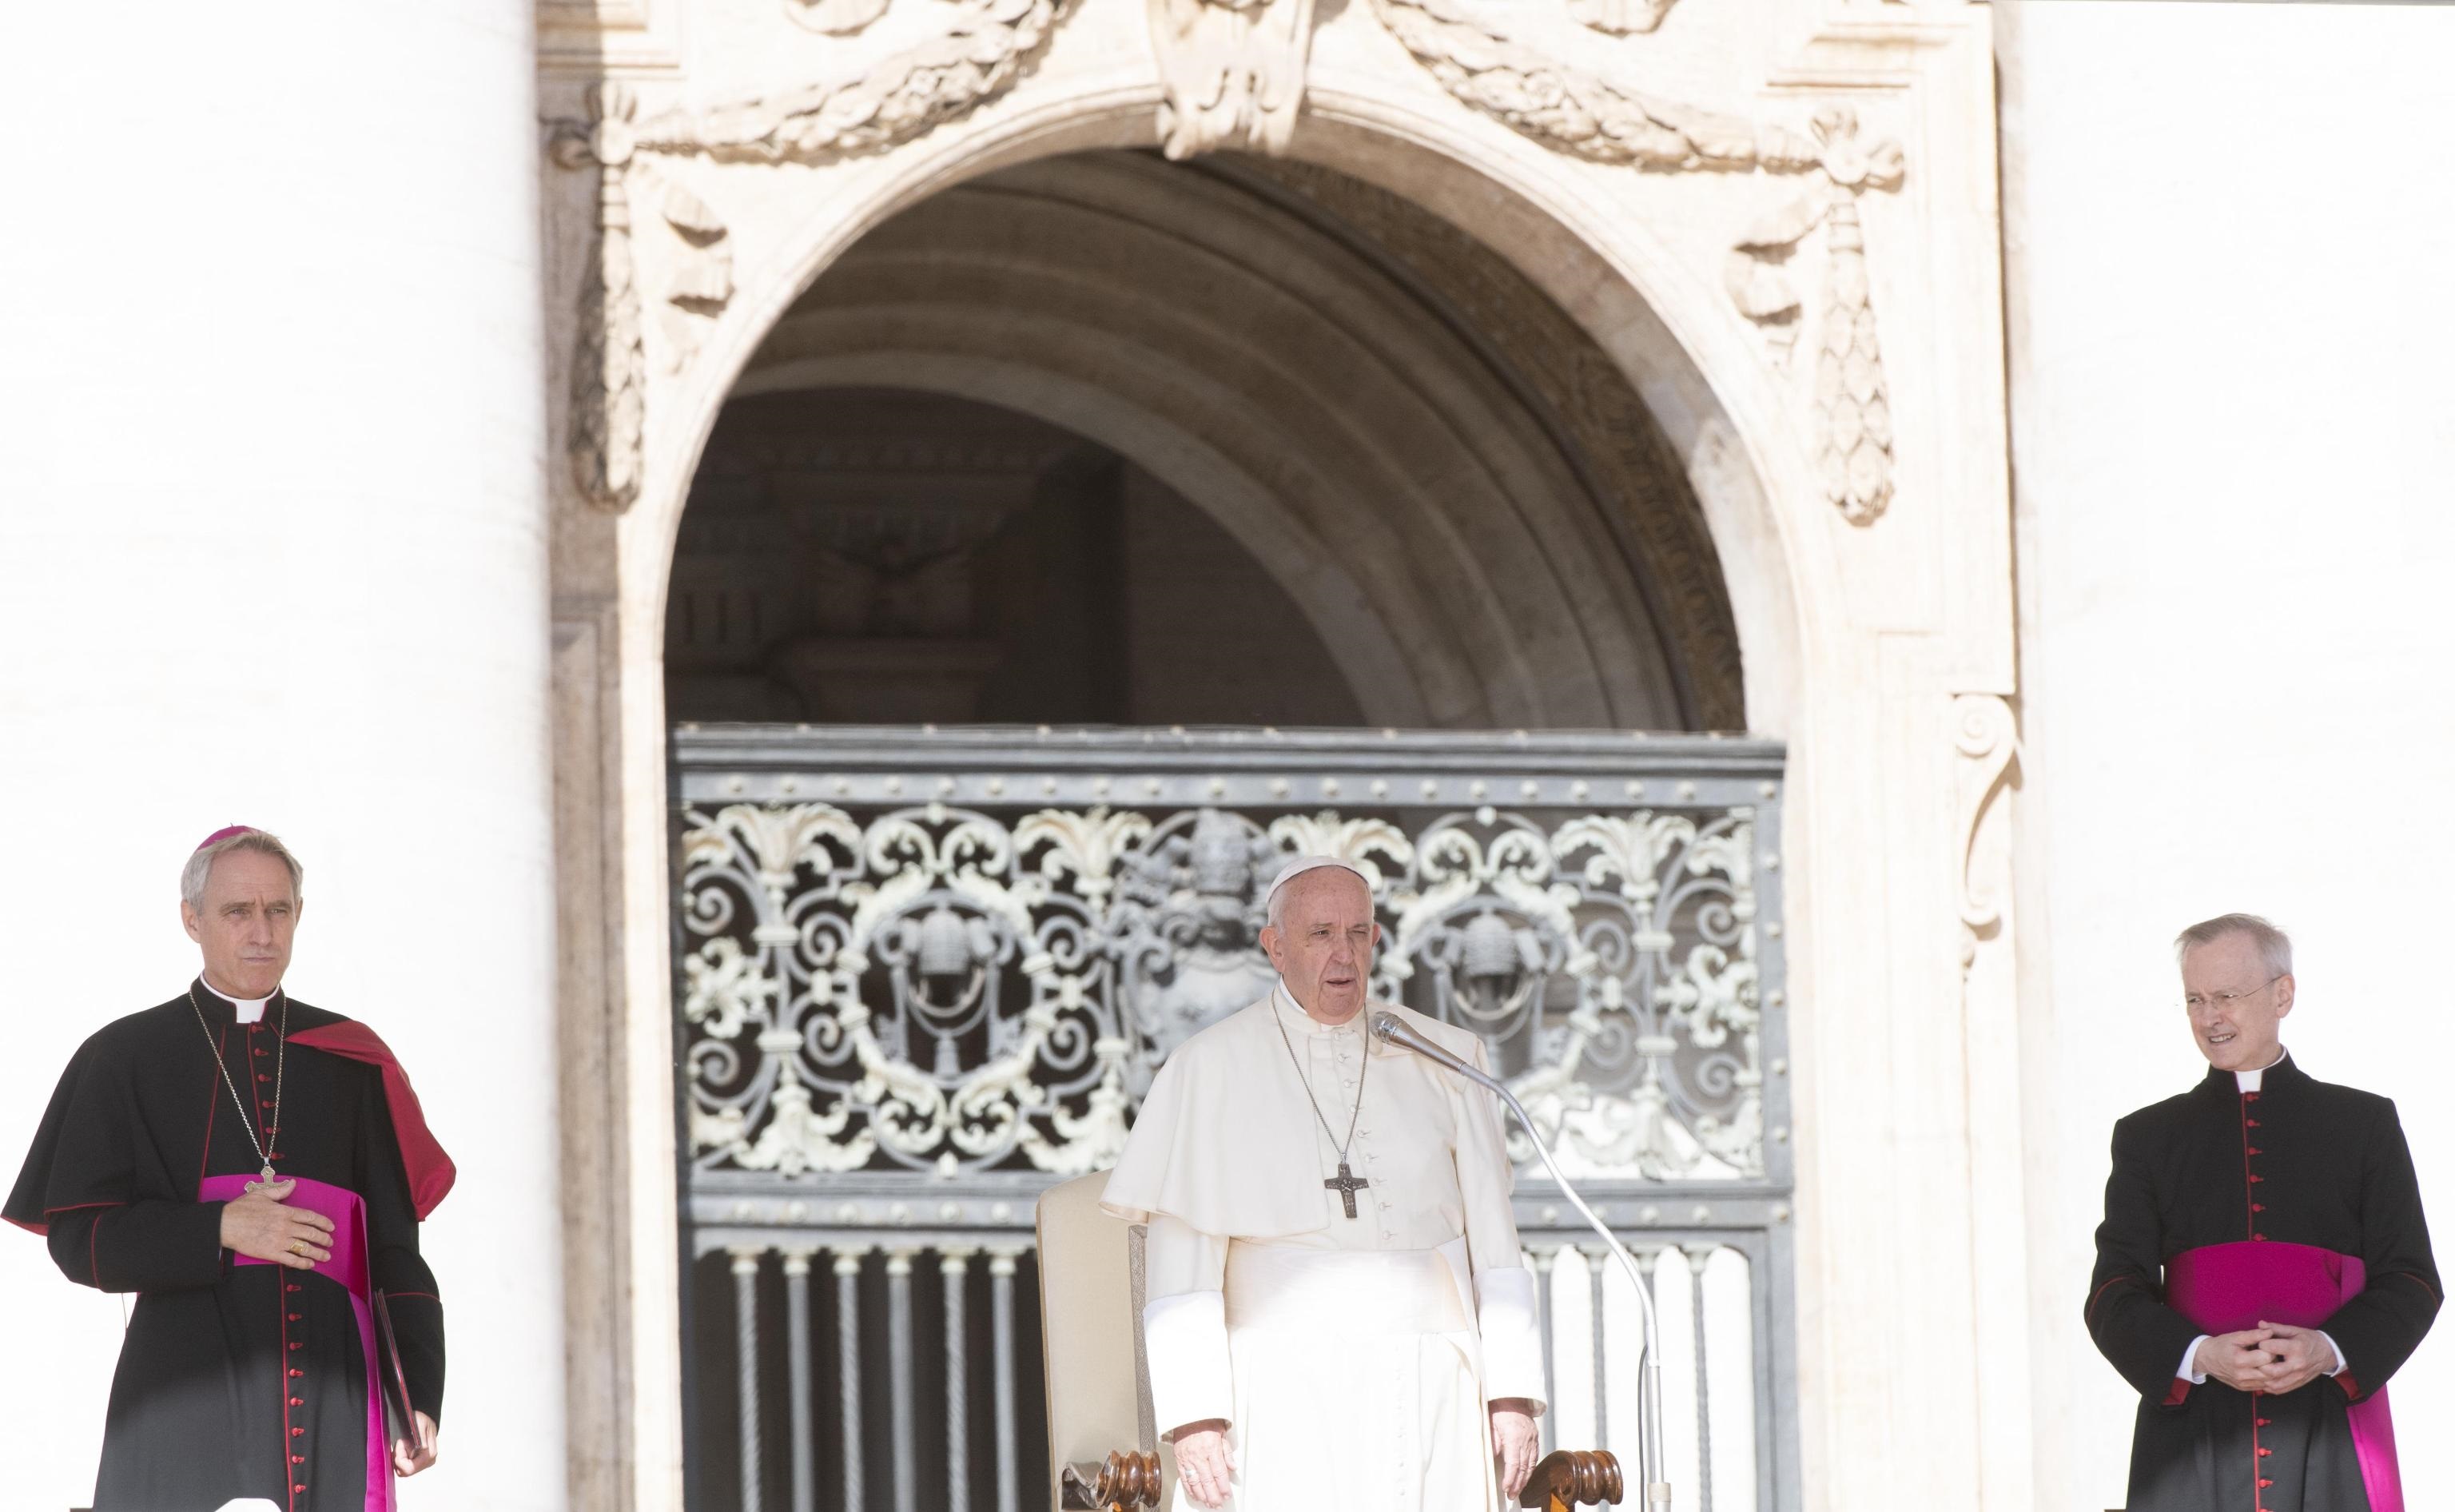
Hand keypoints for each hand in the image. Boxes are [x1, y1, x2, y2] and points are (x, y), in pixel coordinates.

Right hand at [217, 1180, 333, 1268]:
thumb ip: (280, 1190)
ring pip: (304, 1247)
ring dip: (318, 1253)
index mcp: (285, 1211)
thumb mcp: (262, 1194)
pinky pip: (291, 1259)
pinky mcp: (271, 1253)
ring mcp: (279, 1240)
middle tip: (330, 1242)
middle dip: (324, 1238)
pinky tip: (310, 1265)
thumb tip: (293, 1183)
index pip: (311, 1217)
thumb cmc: (241, 1209)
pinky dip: (303, 1263)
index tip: (331, 1227)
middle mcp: (286, 1226)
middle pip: (311, 1233)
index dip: (323, 1222)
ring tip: (326, 1256)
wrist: (224, 1224)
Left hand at [393, 1411, 439, 1475]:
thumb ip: (420, 1438)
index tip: (400, 1442)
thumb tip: (422, 1448)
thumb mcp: (419, 1424)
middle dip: (397, 1458)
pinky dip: (399, 1460)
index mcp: (429, 1454)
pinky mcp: (419, 1464)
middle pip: (404, 1472)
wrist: (424, 1421)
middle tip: (400, 1444)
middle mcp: (428, 1462)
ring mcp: (424, 1464)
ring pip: (402, 1471)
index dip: (399, 1457)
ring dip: (398, 1459)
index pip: (408, 1468)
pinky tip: (402, 1450)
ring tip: (401, 1446)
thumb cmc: (421, 1421)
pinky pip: (403, 1468)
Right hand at [1171, 1419, 1234, 1507]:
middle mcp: (1199, 1455)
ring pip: (1195, 1483)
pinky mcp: (1179, 1460)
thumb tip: (1233, 1467)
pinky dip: (1190, 1489)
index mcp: (1211, 1447)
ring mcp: (1188, 1459)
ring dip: (1203, 1496)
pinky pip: (1184, 1478)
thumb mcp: (1221, 1432)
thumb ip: (1227, 1451)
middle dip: (1214, 1496)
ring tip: (1209, 1503)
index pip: (1219, 1473)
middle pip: (1207, 1481)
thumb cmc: (1203, 1420)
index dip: (1224, 1486)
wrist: (1185, 1414)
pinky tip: (1196, 1495)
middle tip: (1218, 1504)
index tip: (1227, 1494)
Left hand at [1489, 1398, 1538, 1502]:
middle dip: (1518, 1483)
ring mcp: (1532, 1439)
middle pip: (1523, 1467)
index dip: (1510, 1478)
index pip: (1513, 1463)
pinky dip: (1530, 1468)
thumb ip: (1493, 1442)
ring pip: (1531, 1464)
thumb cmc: (1500, 1408)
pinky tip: (1526, 1475)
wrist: (1514, 1395)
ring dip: (1525, 1479)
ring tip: (1518, 1489)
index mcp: (1514, 1437)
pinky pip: (1534, 1456)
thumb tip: (1493, 1458)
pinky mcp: (1535, 1437)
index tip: (1506, 1488)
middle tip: (1512, 1495)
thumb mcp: (1490, 1423)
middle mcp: (1526, 1440)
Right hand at [2192, 1327, 2276, 1391]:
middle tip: (2269, 1353)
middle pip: (2271, 1371)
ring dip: (2272, 1371)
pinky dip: (2266, 1378)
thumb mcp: (2235, 1336)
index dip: (2270, 1350)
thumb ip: (2254, 1334)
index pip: (2267, 1357)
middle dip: (2274, 1362)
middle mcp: (2242, 1375)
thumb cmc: (2221, 1345)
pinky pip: (2263, 1386)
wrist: (2205, 1359)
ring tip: (2266, 1361)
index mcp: (2239, 1360)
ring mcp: (2243, 1384)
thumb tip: (2270, 1332)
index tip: (2267, 1345)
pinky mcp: (2244, 1389)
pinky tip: (2262, 1369)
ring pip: (2269, 1381)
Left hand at [2252, 1321, 2337, 1395]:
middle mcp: (2297, 1365)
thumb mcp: (2295, 1330)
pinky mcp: (2298, 1384)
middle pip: (2271, 1370)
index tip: (2258, 1342)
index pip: (2271, 1348)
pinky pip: (2279, 1390)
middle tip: (2255, 1358)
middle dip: (2259, 1364)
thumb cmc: (2310, 1340)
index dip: (2261, 1344)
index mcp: (2296, 1348)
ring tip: (2257, 1369)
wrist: (2328, 1353)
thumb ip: (2276, 1328)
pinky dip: (2268, 1386)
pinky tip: (2263, 1379)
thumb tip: (2260, 1324)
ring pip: (2274, 1384)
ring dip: (2262, 1378)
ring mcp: (2298, 1377)